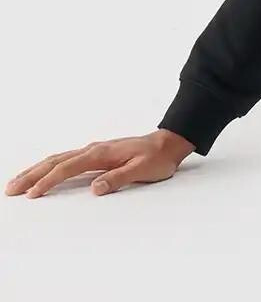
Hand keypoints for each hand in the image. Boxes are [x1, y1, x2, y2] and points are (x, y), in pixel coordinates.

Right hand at [5, 129, 194, 198]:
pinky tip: (43, 172)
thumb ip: (119, 178)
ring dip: (37, 169)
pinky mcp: (96, 154)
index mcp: (101, 153)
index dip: (49, 181)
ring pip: (59, 158)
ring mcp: (94, 150)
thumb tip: (95, 188)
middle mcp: (94, 149)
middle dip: (33, 174)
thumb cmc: (156, 159)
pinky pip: (67, 159)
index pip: (68, 167)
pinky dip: (50, 166)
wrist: (168, 143)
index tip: (32, 194)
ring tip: (19, 181)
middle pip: (56, 160)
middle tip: (12, 188)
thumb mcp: (142, 170)